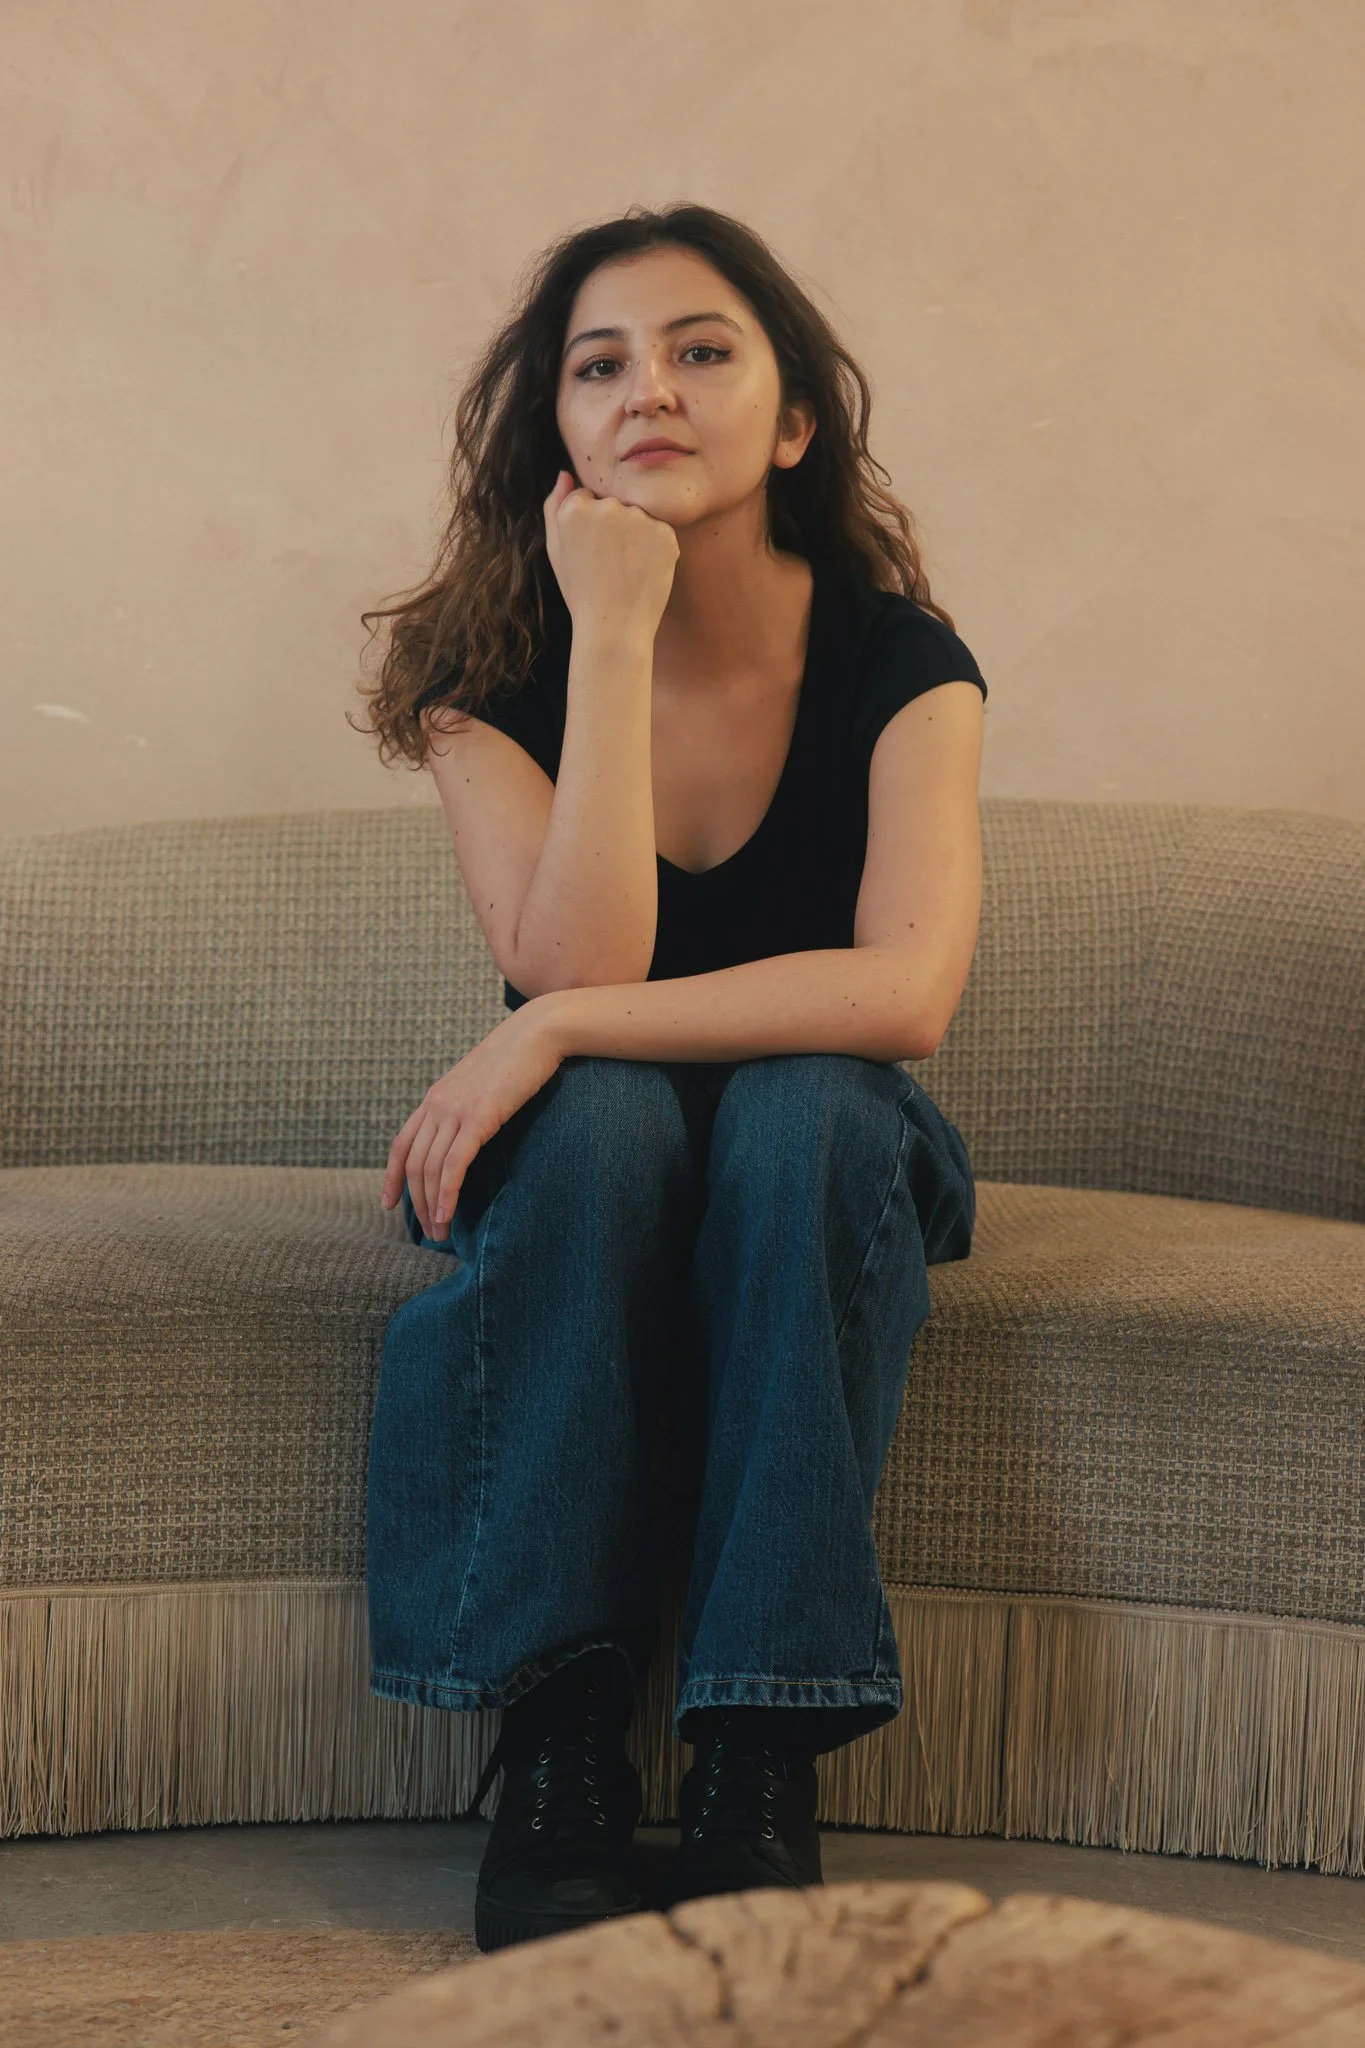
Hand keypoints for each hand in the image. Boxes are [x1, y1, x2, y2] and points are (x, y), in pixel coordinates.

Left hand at [381, 1003, 564, 1238]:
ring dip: (433, 1206)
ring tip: (441, 1233)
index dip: (391, 1177)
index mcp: (436, 1098)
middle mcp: (437, 1105)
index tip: (388, 1204)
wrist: (537, 1032)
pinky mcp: (478, 1118)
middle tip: (429, 1233)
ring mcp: (455, 1111)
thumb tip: (471, 1131)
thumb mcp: (483, 1084)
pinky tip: (448, 1215)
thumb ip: (469, 1106)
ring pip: (431, 1169)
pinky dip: (448, 1194)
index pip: (401, 1144)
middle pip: (413, 1163)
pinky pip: (454, 1165)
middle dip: (417, 1203)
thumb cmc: (518, 1058)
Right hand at [543, 469, 678, 639]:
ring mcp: (639, 519)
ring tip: (626, 569)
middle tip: (608, 564)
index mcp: (576, 509)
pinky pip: (660, 530)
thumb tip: (565, 473)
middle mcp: (608, 507)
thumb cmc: (581, 592)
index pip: (587, 498)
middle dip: (613, 527)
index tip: (590, 553)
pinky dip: (655, 548)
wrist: (614, 627)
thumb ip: (554, 507)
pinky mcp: (665, 533)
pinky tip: (643, 571)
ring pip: (639, 515)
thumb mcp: (555, 550)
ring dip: (636, 535)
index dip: (589, 527)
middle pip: (614, 504)